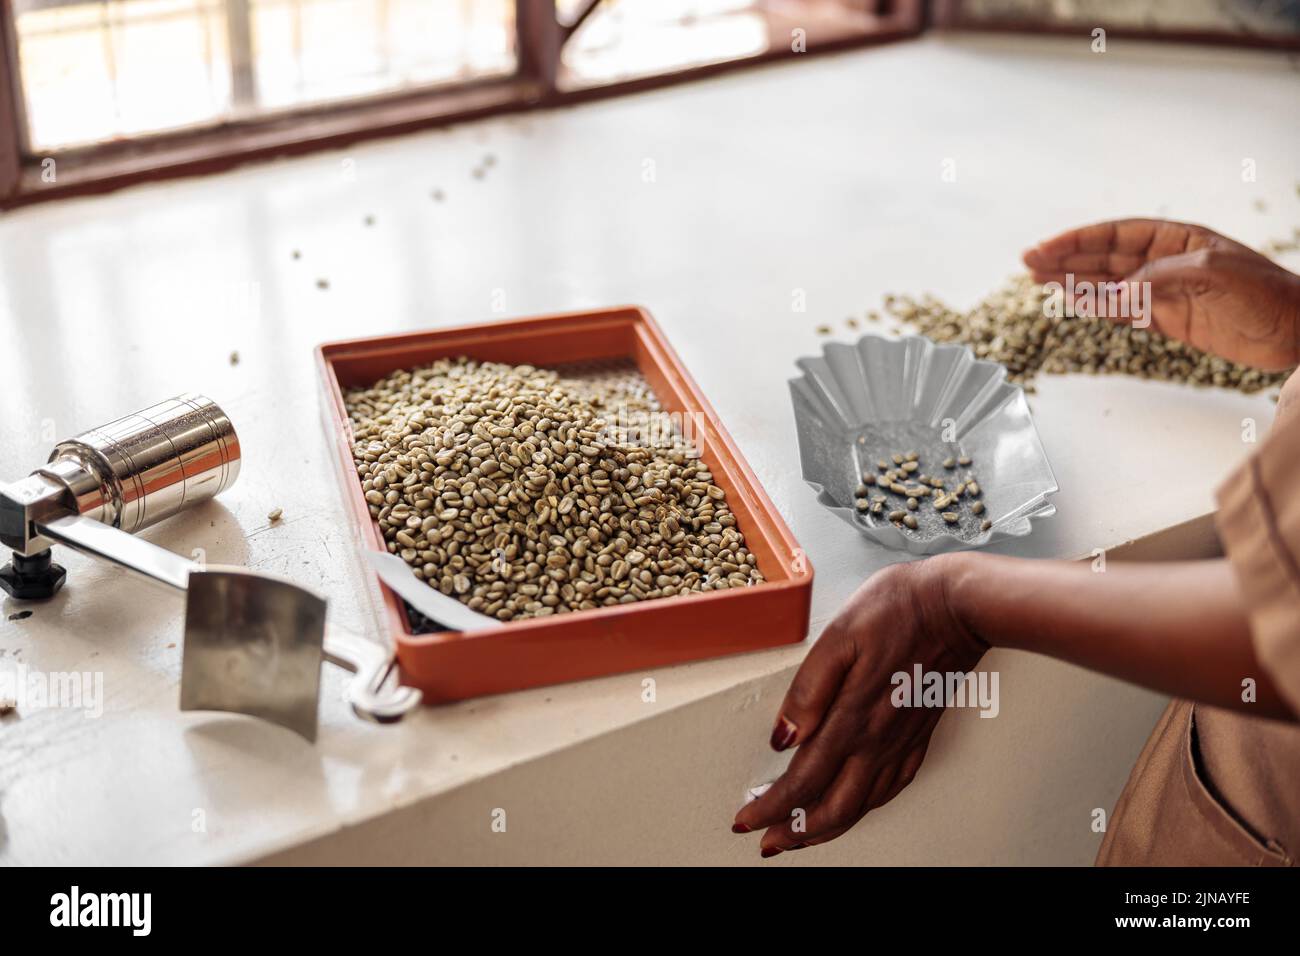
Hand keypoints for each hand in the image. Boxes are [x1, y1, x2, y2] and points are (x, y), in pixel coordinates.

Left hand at [732, 557, 986, 855]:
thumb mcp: (839, 636)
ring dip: (828, 827)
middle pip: (832, 806)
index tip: (746, 820)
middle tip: (768, 841)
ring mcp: (901, 740)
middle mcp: (877, 739)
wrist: (957, 605)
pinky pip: (892, 786)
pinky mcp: (919, 733)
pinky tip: (859, 805)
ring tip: (802, 834)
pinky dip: (868, 807)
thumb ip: (808, 690)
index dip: (770, 807)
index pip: (802, 780)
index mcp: (851, 716)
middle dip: (795, 832)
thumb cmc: (898, 609)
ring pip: (862, 804)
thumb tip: (783, 735)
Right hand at [1022, 218, 1299, 369]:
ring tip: (1038, 281)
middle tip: (1028, 262)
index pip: (1117, 236)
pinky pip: (1123, 312)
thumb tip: (1118, 292)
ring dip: (1073, 282)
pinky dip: (1095, 308)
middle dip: (1066, 259)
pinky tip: (1072, 304)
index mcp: (1178, 240)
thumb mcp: (1217, 274)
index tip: (1046, 247)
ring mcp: (1165, 292)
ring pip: (1107, 284)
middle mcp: (1166, 262)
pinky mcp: (1169, 320)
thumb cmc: (1268, 294)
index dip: (1079, 240)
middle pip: (1104, 257)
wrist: (1296, 330)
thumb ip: (1163, 278)